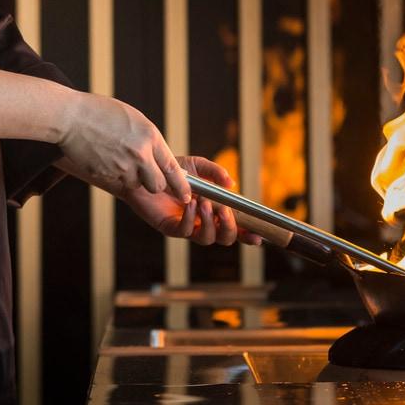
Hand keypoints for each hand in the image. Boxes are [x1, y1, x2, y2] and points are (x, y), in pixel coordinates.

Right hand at [56, 93, 191, 200]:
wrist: (71, 117)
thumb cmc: (101, 112)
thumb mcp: (134, 119)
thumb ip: (149, 139)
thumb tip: (159, 157)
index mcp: (150, 137)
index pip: (173, 168)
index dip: (181, 185)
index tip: (186, 195)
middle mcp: (139, 155)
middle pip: (157, 185)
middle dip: (154, 184)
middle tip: (147, 175)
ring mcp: (121, 167)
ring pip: (136, 185)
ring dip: (132, 178)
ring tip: (118, 158)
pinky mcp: (105, 175)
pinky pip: (117, 183)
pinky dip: (115, 176)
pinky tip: (106, 159)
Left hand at [120, 156, 262, 246]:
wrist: (146, 171)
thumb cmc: (172, 170)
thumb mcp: (198, 166)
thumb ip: (216, 173)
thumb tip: (232, 185)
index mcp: (214, 209)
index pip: (236, 226)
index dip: (248, 234)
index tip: (259, 236)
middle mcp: (203, 221)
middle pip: (225, 238)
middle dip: (229, 227)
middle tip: (224, 211)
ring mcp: (187, 227)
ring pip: (207, 238)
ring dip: (209, 222)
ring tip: (204, 203)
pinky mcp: (170, 227)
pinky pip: (185, 232)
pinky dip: (190, 219)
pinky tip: (189, 204)